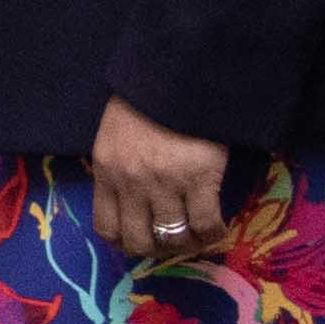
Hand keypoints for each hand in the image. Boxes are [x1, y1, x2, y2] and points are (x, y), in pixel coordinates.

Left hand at [86, 97, 242, 258]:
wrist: (177, 74)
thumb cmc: (146, 103)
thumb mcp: (115, 138)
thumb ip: (118, 170)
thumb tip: (131, 205)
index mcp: (106, 171)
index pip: (107, 228)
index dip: (127, 243)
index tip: (144, 241)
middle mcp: (131, 183)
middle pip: (139, 241)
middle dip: (158, 249)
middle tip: (174, 242)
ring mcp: (165, 183)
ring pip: (174, 238)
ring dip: (188, 244)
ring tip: (198, 236)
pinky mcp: (200, 179)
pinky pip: (206, 225)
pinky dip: (213, 233)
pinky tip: (218, 227)